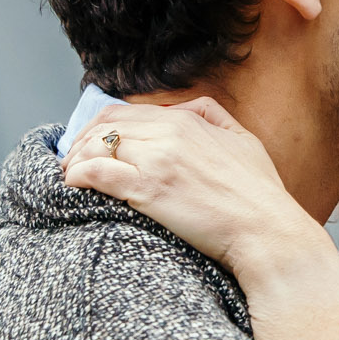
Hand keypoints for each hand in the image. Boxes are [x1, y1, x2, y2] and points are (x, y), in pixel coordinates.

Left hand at [61, 98, 314, 282]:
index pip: (125, 112)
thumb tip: (184, 107)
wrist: (266, 232)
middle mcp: (169, 134)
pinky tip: (73, 186)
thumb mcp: (245, 140)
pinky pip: (97, 173)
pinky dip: (77, 176)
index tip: (91, 144)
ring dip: (75, 160)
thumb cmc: (260, 195)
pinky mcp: (148, 189)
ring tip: (71, 176)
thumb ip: (213, 115)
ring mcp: (157, 160)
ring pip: (96, 147)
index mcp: (187, 120)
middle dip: (81, 142)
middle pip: (105, 126)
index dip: (99, 126)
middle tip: (73, 162)